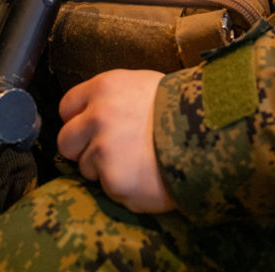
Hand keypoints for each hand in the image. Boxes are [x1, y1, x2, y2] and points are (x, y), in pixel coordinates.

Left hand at [57, 70, 174, 213]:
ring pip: (86, 168)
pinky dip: (122, 187)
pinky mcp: (112, 179)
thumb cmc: (180, 106)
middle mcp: (97, 116)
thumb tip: (93, 112)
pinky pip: (107, 189)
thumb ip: (112, 97)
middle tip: (108, 152)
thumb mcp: (142, 85)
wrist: (207, 133)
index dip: (78, 120)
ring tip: (136, 162)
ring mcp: (103, 149)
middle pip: (66, 140)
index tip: (90, 129)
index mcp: (104, 87)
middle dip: (82, 148)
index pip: (67, 107)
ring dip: (105, 169)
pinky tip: (143, 176)